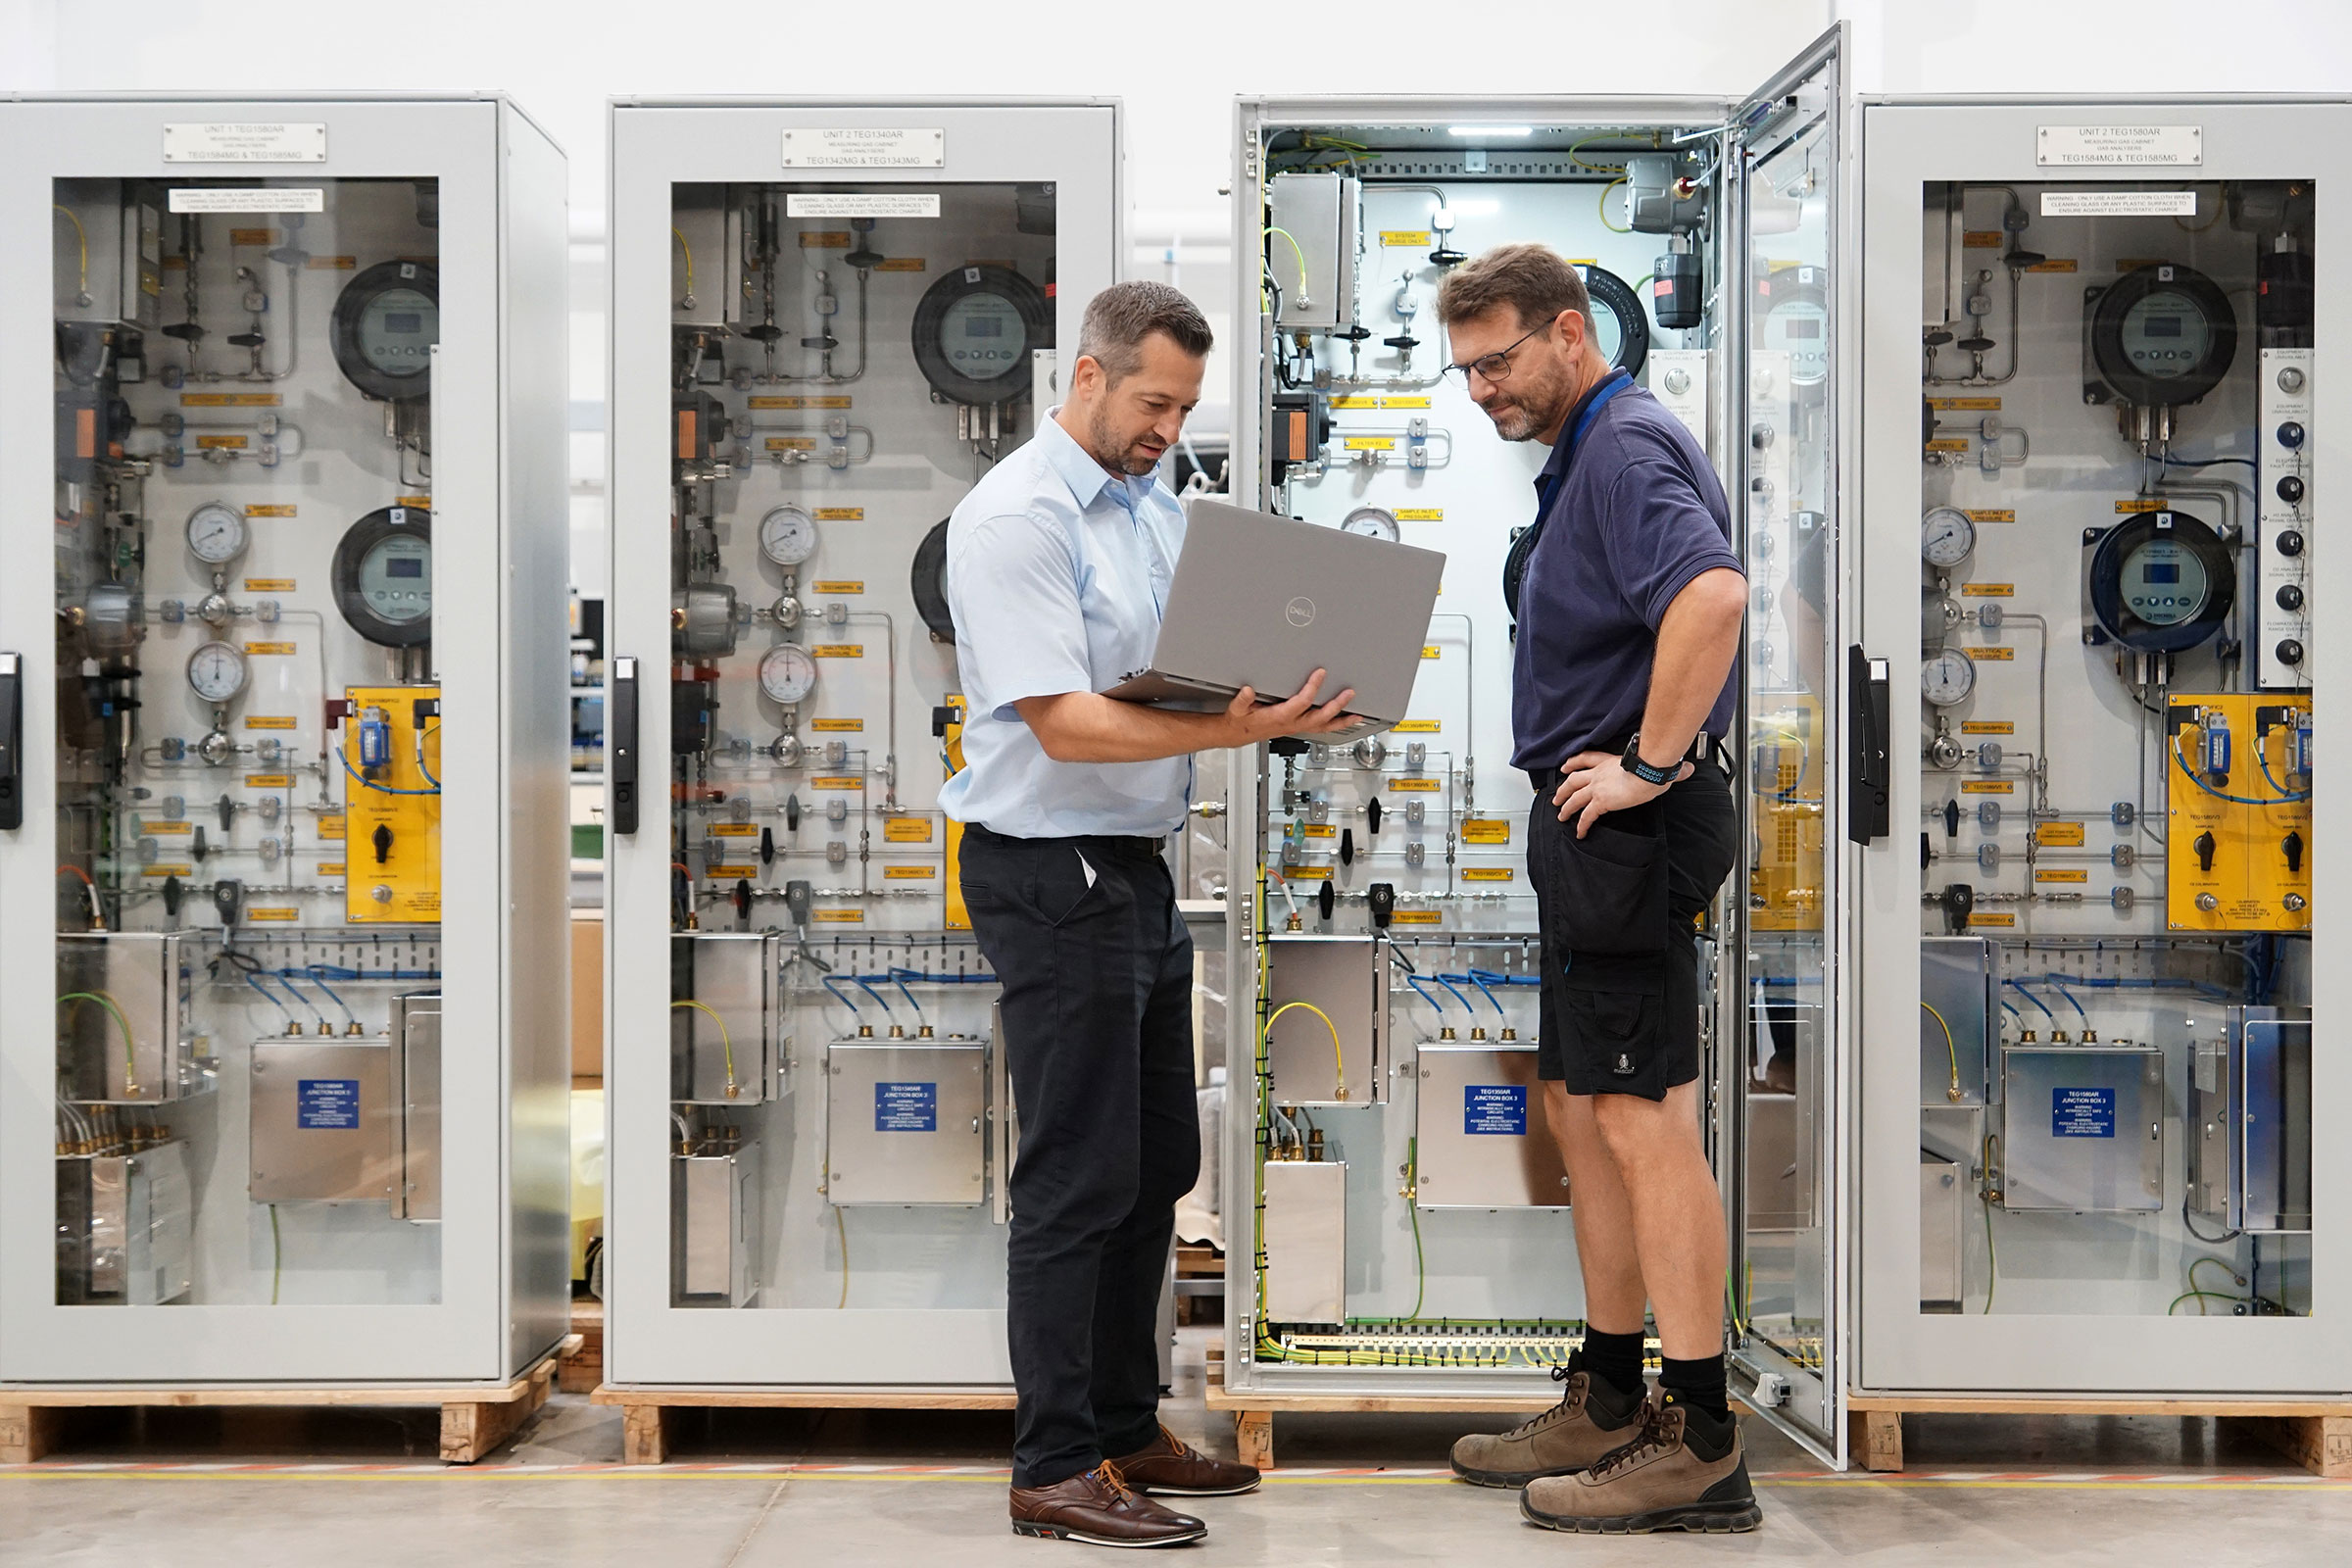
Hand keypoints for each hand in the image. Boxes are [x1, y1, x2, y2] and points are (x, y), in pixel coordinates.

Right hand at [1225, 668, 1357, 744]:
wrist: (1238, 733)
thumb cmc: (1241, 720)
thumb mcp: (1237, 709)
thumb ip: (1242, 700)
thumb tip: (1249, 690)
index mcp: (1279, 717)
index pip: (1301, 702)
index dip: (1312, 688)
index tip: (1320, 673)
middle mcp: (1291, 724)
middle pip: (1319, 717)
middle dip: (1335, 705)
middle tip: (1348, 693)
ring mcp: (1297, 727)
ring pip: (1324, 726)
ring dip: (1342, 720)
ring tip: (1357, 714)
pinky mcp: (1299, 727)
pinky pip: (1322, 728)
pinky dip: (1337, 724)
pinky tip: (1347, 719)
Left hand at [1552, 748, 1689, 836]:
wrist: (1648, 771)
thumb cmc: (1654, 765)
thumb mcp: (1658, 764)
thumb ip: (1670, 768)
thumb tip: (1687, 769)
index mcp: (1609, 761)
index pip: (1586, 759)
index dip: (1573, 763)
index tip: (1565, 766)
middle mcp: (1599, 773)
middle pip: (1573, 780)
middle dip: (1563, 789)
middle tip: (1557, 797)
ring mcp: (1597, 787)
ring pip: (1574, 797)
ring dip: (1566, 807)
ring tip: (1561, 815)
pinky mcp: (1600, 802)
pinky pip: (1586, 816)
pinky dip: (1581, 825)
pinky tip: (1579, 832)